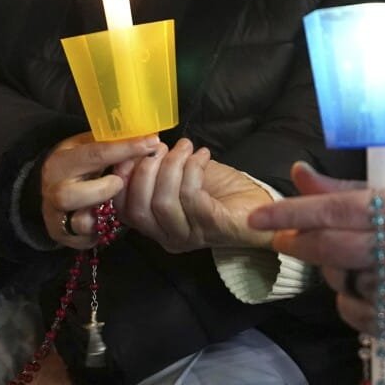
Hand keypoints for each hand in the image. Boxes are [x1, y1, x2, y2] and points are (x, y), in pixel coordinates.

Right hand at [42, 133, 159, 248]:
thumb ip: (110, 143)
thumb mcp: (86, 147)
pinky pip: (84, 240)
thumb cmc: (78, 166)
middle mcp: (53, 189)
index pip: (94, 153)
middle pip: (70, 194)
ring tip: (110, 205)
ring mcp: (56, 215)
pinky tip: (106, 221)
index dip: (126, 148)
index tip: (151, 142)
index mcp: (60, 161)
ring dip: (101, 214)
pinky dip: (98, 233)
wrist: (53, 189)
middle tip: (120, 183)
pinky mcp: (63, 235)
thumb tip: (147, 135)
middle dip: (102, 189)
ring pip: (78, 222)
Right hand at [111, 138, 274, 252]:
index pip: (123, 211)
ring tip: (186, 147)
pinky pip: (191, 197)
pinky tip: (202, 155)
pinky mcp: (213, 228)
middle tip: (159, 146)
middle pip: (139, 209)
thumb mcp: (181, 176)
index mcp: (155, 226)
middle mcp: (169, 237)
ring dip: (172, 166)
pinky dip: (192, 169)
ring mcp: (190, 236)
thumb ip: (157, 168)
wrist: (263, 207)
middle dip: (145, 171)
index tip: (132, 151)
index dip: (122, 179)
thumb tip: (135, 147)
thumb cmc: (219, 190)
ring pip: (164, 202)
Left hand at [246, 162, 384, 344]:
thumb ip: (343, 190)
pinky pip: (351, 312)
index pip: (336, 209)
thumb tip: (299, 173)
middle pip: (330, 248)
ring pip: (339, 281)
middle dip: (297, 242)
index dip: (292, 213)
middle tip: (284, 239)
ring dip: (334, 272)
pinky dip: (351, 301)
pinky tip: (372, 290)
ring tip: (358, 263)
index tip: (259, 217)